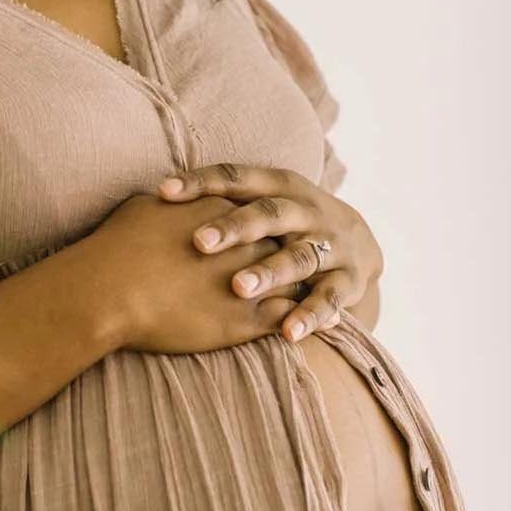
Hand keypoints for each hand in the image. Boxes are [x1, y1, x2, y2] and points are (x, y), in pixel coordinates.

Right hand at [82, 190, 306, 356]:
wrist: (110, 290)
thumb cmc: (118, 247)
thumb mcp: (142, 208)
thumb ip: (168, 204)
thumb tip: (166, 198)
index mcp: (222, 209)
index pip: (256, 211)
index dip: (259, 224)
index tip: (261, 233)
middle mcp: (245, 241)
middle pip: (281, 242)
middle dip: (286, 252)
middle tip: (291, 262)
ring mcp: (250, 279)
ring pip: (293, 279)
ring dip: (300, 285)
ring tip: (308, 293)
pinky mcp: (246, 319)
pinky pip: (286, 317)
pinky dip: (299, 320)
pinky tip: (299, 326)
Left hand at [156, 164, 383, 345]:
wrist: (362, 242)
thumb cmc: (287, 224)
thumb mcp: (261, 204)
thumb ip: (219, 203)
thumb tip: (149, 202)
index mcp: (280, 186)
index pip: (237, 177)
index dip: (201, 183)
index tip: (163, 193)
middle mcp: (306, 210)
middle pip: (268, 214)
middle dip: (234, 227)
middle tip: (198, 243)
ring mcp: (330, 244)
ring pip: (298, 256)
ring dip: (269, 272)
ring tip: (239, 288)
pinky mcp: (348, 280)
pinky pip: (329, 299)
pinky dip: (309, 316)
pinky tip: (288, 333)